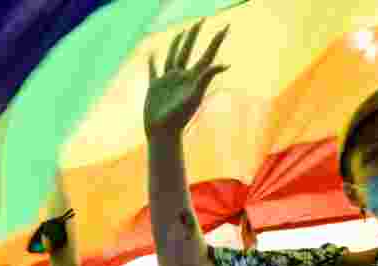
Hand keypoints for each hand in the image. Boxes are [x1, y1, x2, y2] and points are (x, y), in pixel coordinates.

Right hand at [144, 20, 228, 137]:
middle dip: (195, 35)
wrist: (162, 133)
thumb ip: (207, 77)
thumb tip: (226, 64)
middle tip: (202, 20)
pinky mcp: (155, 87)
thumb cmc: (179, 117)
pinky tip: (151, 54)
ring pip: (173, 56)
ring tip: (181, 32)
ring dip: (177, 44)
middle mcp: (181, 76)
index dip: (216, 41)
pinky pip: (153, 70)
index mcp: (193, 78)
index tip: (226, 26)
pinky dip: (152, 62)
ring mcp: (168, 81)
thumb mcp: (194, 96)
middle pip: (189, 50)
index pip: (207, 55)